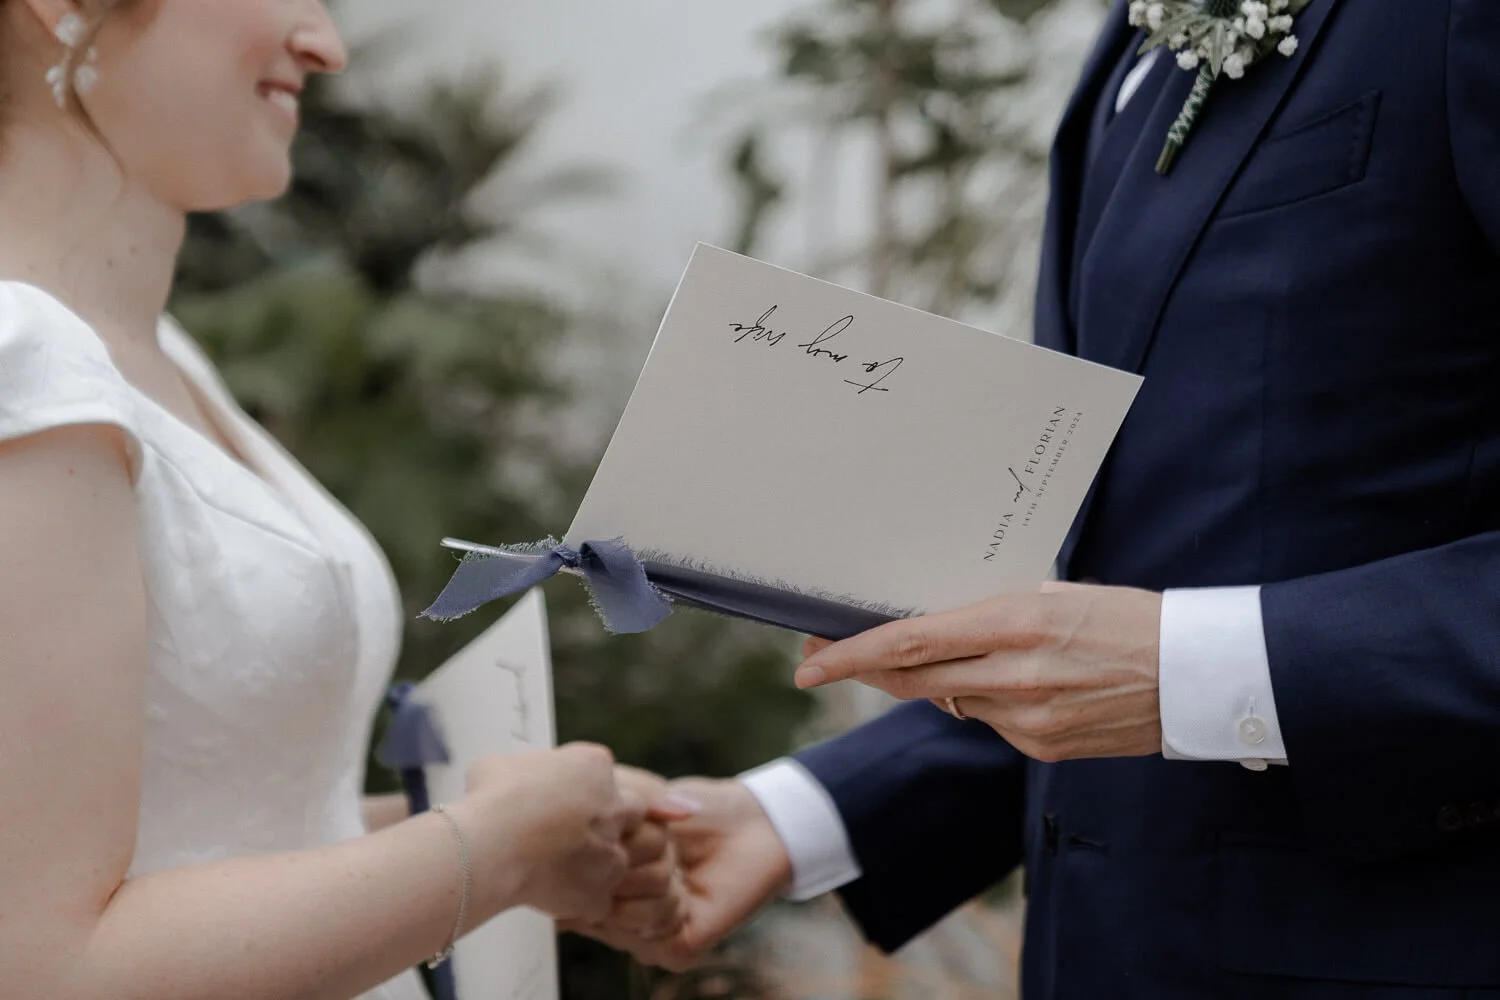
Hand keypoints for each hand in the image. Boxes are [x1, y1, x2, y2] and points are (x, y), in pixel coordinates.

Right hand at [462, 743, 637, 922]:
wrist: (490, 847)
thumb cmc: (491, 801)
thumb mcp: (501, 764)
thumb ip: (523, 768)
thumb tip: (511, 777)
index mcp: (594, 766)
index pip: (603, 774)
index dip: (583, 789)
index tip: (561, 801)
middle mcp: (614, 806)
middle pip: (631, 813)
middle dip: (608, 823)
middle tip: (571, 834)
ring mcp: (611, 851)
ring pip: (617, 860)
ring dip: (594, 867)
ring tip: (554, 870)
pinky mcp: (600, 891)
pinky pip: (599, 901)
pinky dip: (580, 902)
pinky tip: (552, 896)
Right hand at [565, 776, 790, 971]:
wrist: (754, 822)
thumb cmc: (695, 810)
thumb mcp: (633, 800)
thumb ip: (591, 819)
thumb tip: (552, 851)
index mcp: (602, 889)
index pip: (567, 893)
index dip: (587, 857)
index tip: (614, 831)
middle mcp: (618, 919)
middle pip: (591, 904)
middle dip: (624, 863)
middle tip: (657, 847)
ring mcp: (645, 937)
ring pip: (621, 920)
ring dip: (652, 880)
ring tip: (675, 866)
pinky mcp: (677, 949)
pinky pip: (652, 932)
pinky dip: (670, 900)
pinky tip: (688, 889)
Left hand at [795, 582, 1162, 761]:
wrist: (1200, 673)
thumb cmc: (1128, 617)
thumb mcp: (1052, 595)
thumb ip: (988, 613)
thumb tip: (931, 625)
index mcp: (1013, 621)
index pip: (908, 643)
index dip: (850, 655)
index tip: (810, 660)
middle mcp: (1013, 675)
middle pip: (912, 681)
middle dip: (864, 671)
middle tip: (827, 659)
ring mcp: (1027, 719)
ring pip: (951, 700)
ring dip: (937, 679)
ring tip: (967, 651)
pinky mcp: (1043, 748)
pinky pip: (990, 720)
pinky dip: (985, 699)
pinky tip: (1021, 680)